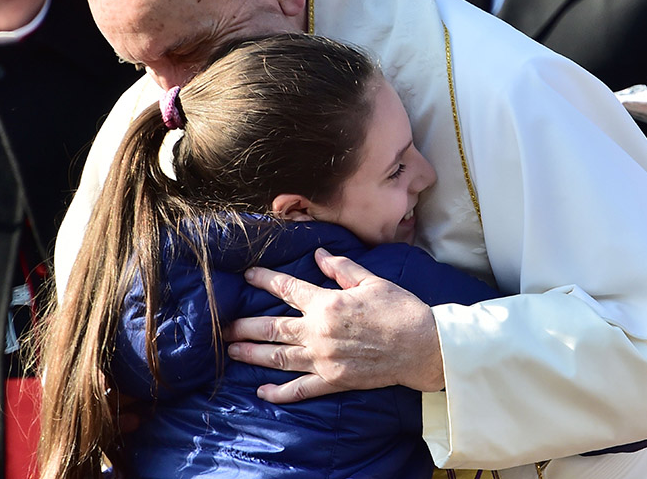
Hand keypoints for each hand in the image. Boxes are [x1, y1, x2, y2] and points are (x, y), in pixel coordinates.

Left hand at [224, 248, 443, 403]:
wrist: (422, 347)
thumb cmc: (399, 310)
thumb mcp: (371, 281)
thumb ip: (341, 268)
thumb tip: (318, 255)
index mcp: (327, 303)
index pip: (287, 288)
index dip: (264, 280)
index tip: (246, 275)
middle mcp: (319, 332)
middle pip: (272, 328)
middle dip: (245, 326)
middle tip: (224, 326)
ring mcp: (324, 360)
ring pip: (279, 358)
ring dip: (252, 355)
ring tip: (232, 351)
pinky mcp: (334, 381)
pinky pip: (301, 389)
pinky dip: (279, 392)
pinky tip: (262, 392)